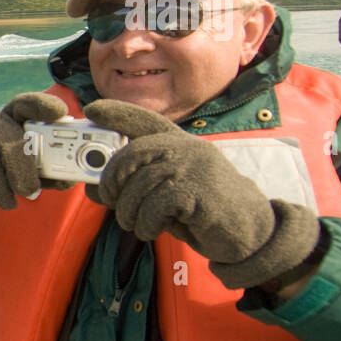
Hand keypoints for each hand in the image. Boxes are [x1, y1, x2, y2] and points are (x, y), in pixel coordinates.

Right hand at [0, 92, 72, 211]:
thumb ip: (43, 169)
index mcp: (11, 117)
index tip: (59, 112)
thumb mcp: (21, 160)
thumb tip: (67, 182)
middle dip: (22, 170)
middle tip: (30, 192)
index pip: (26, 104)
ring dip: (1, 189)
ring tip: (9, 202)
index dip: (42, 105)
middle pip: (9, 140)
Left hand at [82, 100, 321, 290]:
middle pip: (131, 155)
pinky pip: (155, 205)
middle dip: (112, 180)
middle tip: (111, 201)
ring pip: (140, 184)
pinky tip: (154, 229)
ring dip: (129, 211)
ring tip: (137, 223)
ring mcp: (195, 166)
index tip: (92, 108)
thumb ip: (135, 186)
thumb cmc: (200, 211)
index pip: (145, 120)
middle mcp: (188, 147)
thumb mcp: (164, 195)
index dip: (118, 113)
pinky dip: (146, 222)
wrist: (249, 231)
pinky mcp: (200, 190)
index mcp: (180, 144)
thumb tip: (94, 187)